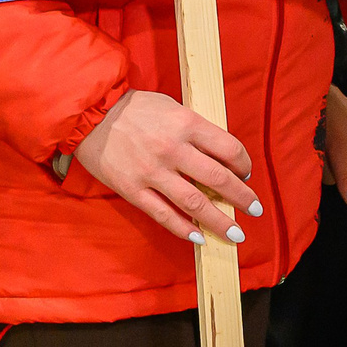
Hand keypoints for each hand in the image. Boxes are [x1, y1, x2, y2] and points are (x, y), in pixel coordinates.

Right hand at [72, 89, 260, 245]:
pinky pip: (164, 214)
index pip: (229, 148)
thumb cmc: (136, 109)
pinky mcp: (134, 190)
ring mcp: (153, 172)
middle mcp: (174, 149)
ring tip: (236, 234)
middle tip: (255, 209)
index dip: (243, 164)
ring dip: (219, 221)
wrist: (91, 115)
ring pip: (194, 202)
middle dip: (241, 197)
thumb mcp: (173, 108)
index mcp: (187, 124)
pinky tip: (199, 238)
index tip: (246, 173)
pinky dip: (184, 228)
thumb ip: (196, 130)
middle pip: (218, 179)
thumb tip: (220, 155)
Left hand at [320, 84, 346, 210]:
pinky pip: (331, 162)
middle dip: (338, 169)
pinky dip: (320, 158)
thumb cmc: (325, 112)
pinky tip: (314, 145)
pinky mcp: (335, 142)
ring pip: (340, 172)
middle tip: (328, 149)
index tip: (342, 162)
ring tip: (318, 144)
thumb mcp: (337, 147)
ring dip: (325, 164)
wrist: (302, 90)